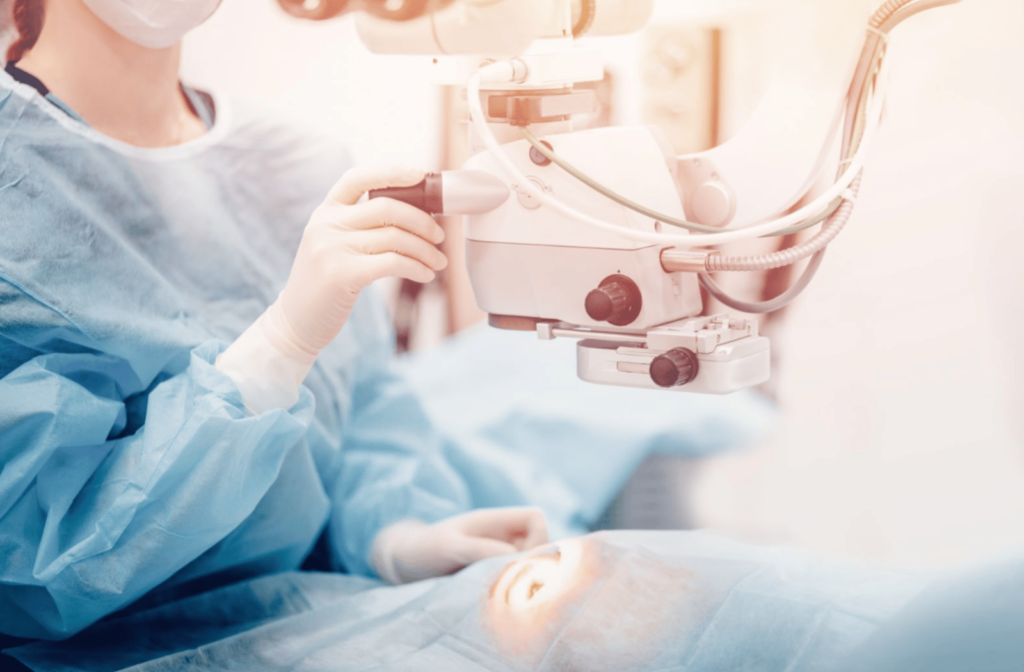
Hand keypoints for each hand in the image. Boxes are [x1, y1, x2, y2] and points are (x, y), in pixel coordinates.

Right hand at [276, 165, 447, 353]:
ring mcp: (332, 248)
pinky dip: (417, 268)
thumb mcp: (332, 244)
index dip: (391, 172)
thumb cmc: (325, 283)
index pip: (358, 178)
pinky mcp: (343, 274)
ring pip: (395, 237)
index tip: (420, 175)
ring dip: (425, 250)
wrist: (297, 321)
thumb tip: (414, 216)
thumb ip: (360, 226)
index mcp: (325, 211)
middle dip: (423, 221)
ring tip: (438, 262)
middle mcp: (326, 224)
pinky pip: (393, 263)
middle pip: (387, 207)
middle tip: (439, 237)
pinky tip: (425, 275)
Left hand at [372, 508, 549, 583]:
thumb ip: (480, 549)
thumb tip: (516, 557)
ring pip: (528, 561)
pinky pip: (514, 575)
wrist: (403, 563)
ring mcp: (496, 552)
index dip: (538, 537)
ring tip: (506, 592)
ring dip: (523, 576)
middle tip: (516, 582)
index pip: (535, 517)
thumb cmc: (423, 549)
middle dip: (534, 561)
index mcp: (493, 521)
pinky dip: (513, 586)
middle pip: (538, 540)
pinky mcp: (490, 570)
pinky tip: (499, 598)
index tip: (521, 560)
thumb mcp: (450, 548)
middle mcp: (499, 535)